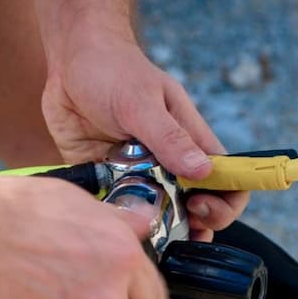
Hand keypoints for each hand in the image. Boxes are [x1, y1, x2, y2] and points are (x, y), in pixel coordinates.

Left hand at [41, 27, 248, 241]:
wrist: (70, 61)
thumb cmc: (114, 69)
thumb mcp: (142, 102)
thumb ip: (169, 137)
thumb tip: (204, 172)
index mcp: (191, 143)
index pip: (228, 180)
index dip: (226, 202)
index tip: (201, 205)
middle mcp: (170, 164)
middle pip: (197, 209)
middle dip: (193, 225)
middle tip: (173, 226)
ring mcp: (140, 175)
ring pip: (159, 217)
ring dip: (157, 231)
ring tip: (146, 237)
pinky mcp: (109, 181)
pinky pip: (120, 210)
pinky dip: (120, 223)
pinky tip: (112, 227)